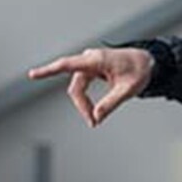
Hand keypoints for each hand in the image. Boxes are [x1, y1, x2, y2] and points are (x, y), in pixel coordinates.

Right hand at [28, 47, 153, 126]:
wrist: (148, 62)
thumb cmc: (140, 70)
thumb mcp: (128, 90)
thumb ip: (111, 103)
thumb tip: (97, 115)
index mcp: (97, 59)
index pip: (67, 65)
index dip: (49, 70)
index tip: (33, 74)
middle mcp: (90, 59)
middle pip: (75, 86)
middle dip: (81, 105)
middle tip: (94, 122)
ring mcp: (91, 64)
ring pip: (78, 88)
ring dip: (83, 104)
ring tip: (95, 118)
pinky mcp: (93, 69)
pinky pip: (83, 86)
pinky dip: (86, 99)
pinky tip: (90, 109)